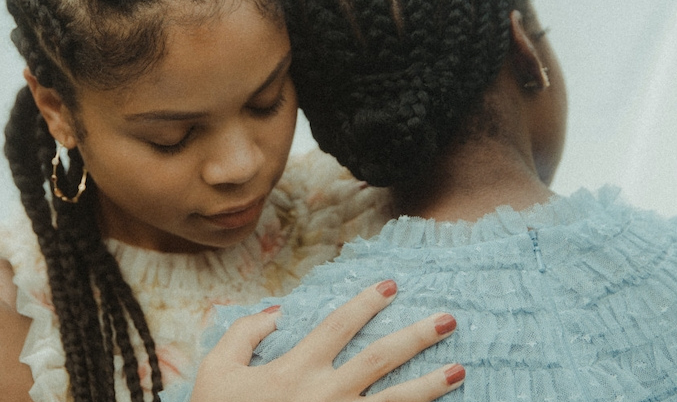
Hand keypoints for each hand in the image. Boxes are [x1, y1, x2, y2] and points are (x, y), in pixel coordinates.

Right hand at [189, 280, 463, 401]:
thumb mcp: (216, 369)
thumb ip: (244, 333)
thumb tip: (276, 312)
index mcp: (296, 369)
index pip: (340, 325)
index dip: (366, 302)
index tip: (391, 285)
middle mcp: (325, 394)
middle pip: (380, 359)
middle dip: (416, 337)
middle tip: (448, 320)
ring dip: (430, 386)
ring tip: (459, 370)